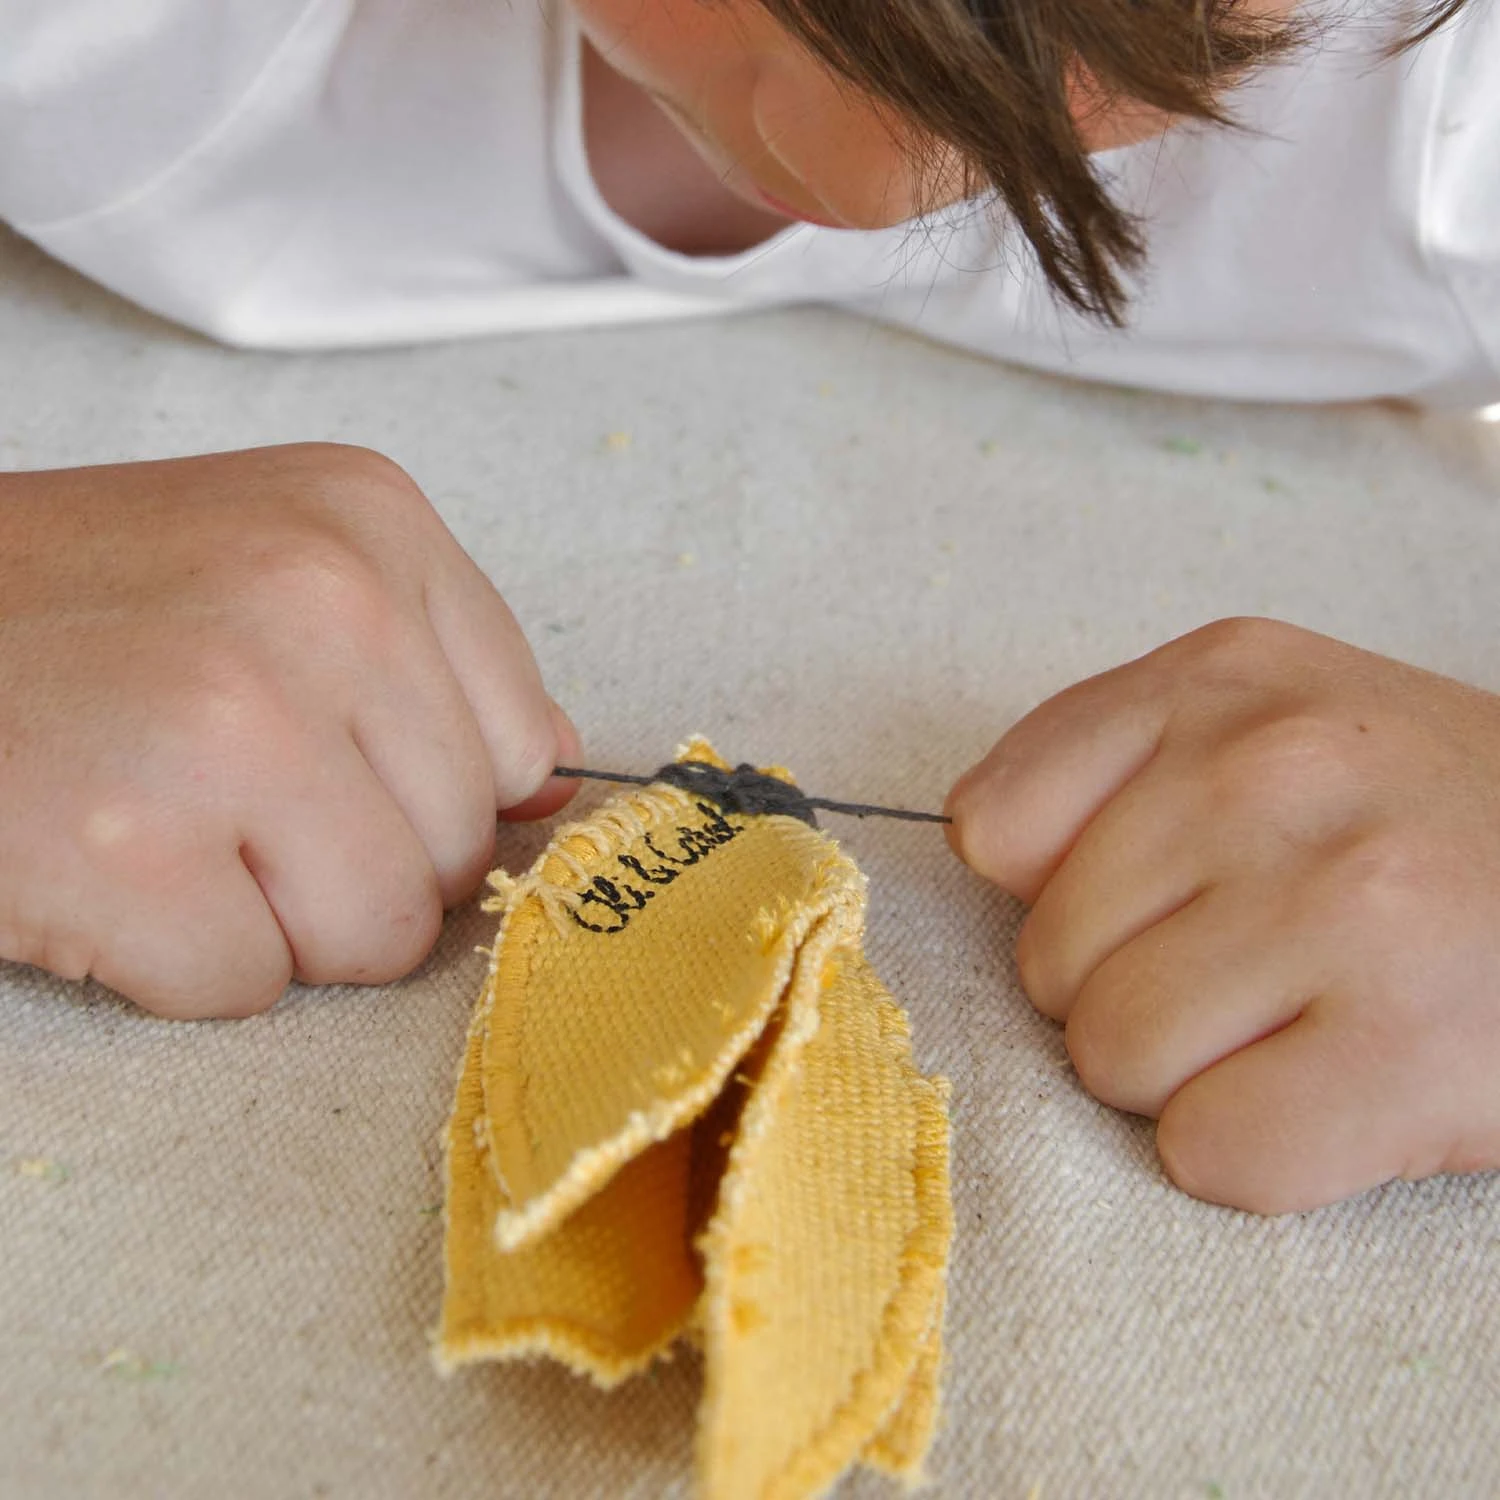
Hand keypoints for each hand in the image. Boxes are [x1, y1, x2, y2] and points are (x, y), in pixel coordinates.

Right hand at [0, 444, 576, 1018]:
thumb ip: (436, 669)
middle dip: (354, 864)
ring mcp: (226, 722)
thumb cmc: (78, 609)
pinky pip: (250, 987)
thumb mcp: (278, 566)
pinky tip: (110, 871)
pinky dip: (180, 965)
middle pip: (457, 849)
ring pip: (379, 935)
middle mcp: (320, 602)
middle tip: (226, 799)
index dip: (433, 797)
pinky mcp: (127, 849)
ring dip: (279, 924)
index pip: (526, 747)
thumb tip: (555, 785)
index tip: (341, 773)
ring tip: (174, 832)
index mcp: (371, 523)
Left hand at [946, 618, 1499, 1213]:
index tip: (1152, 905)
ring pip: (1111, 1059)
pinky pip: (1210, 1153)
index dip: (1056, 895)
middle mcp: (1273, 771)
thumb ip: (1110, 756)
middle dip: (1129, 993)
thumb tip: (978, 848)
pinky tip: (1338, 1094)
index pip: (992, 829)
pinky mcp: (1410, 1048)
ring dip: (1188, 1076)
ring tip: (1299, 1027)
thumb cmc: (1429, 820)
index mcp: (1220, 681)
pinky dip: (1258, 1154)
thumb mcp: (1275, 717)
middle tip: (1254, 975)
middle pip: (1046, 964)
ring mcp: (1345, 904)